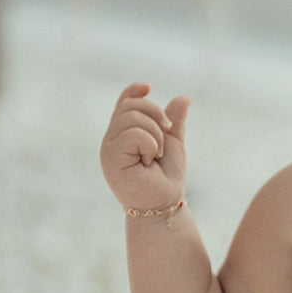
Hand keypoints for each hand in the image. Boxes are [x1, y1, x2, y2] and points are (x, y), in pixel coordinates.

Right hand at [100, 83, 190, 210]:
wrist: (163, 204)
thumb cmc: (165, 177)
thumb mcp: (172, 143)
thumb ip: (174, 121)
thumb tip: (183, 98)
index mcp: (123, 133)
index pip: (123, 103)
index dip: (134, 91)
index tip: (149, 88)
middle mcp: (112, 139)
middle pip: (129, 105)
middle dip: (155, 113)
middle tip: (168, 133)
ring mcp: (108, 148)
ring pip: (131, 117)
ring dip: (155, 134)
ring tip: (157, 154)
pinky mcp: (110, 158)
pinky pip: (133, 134)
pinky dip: (150, 144)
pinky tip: (150, 160)